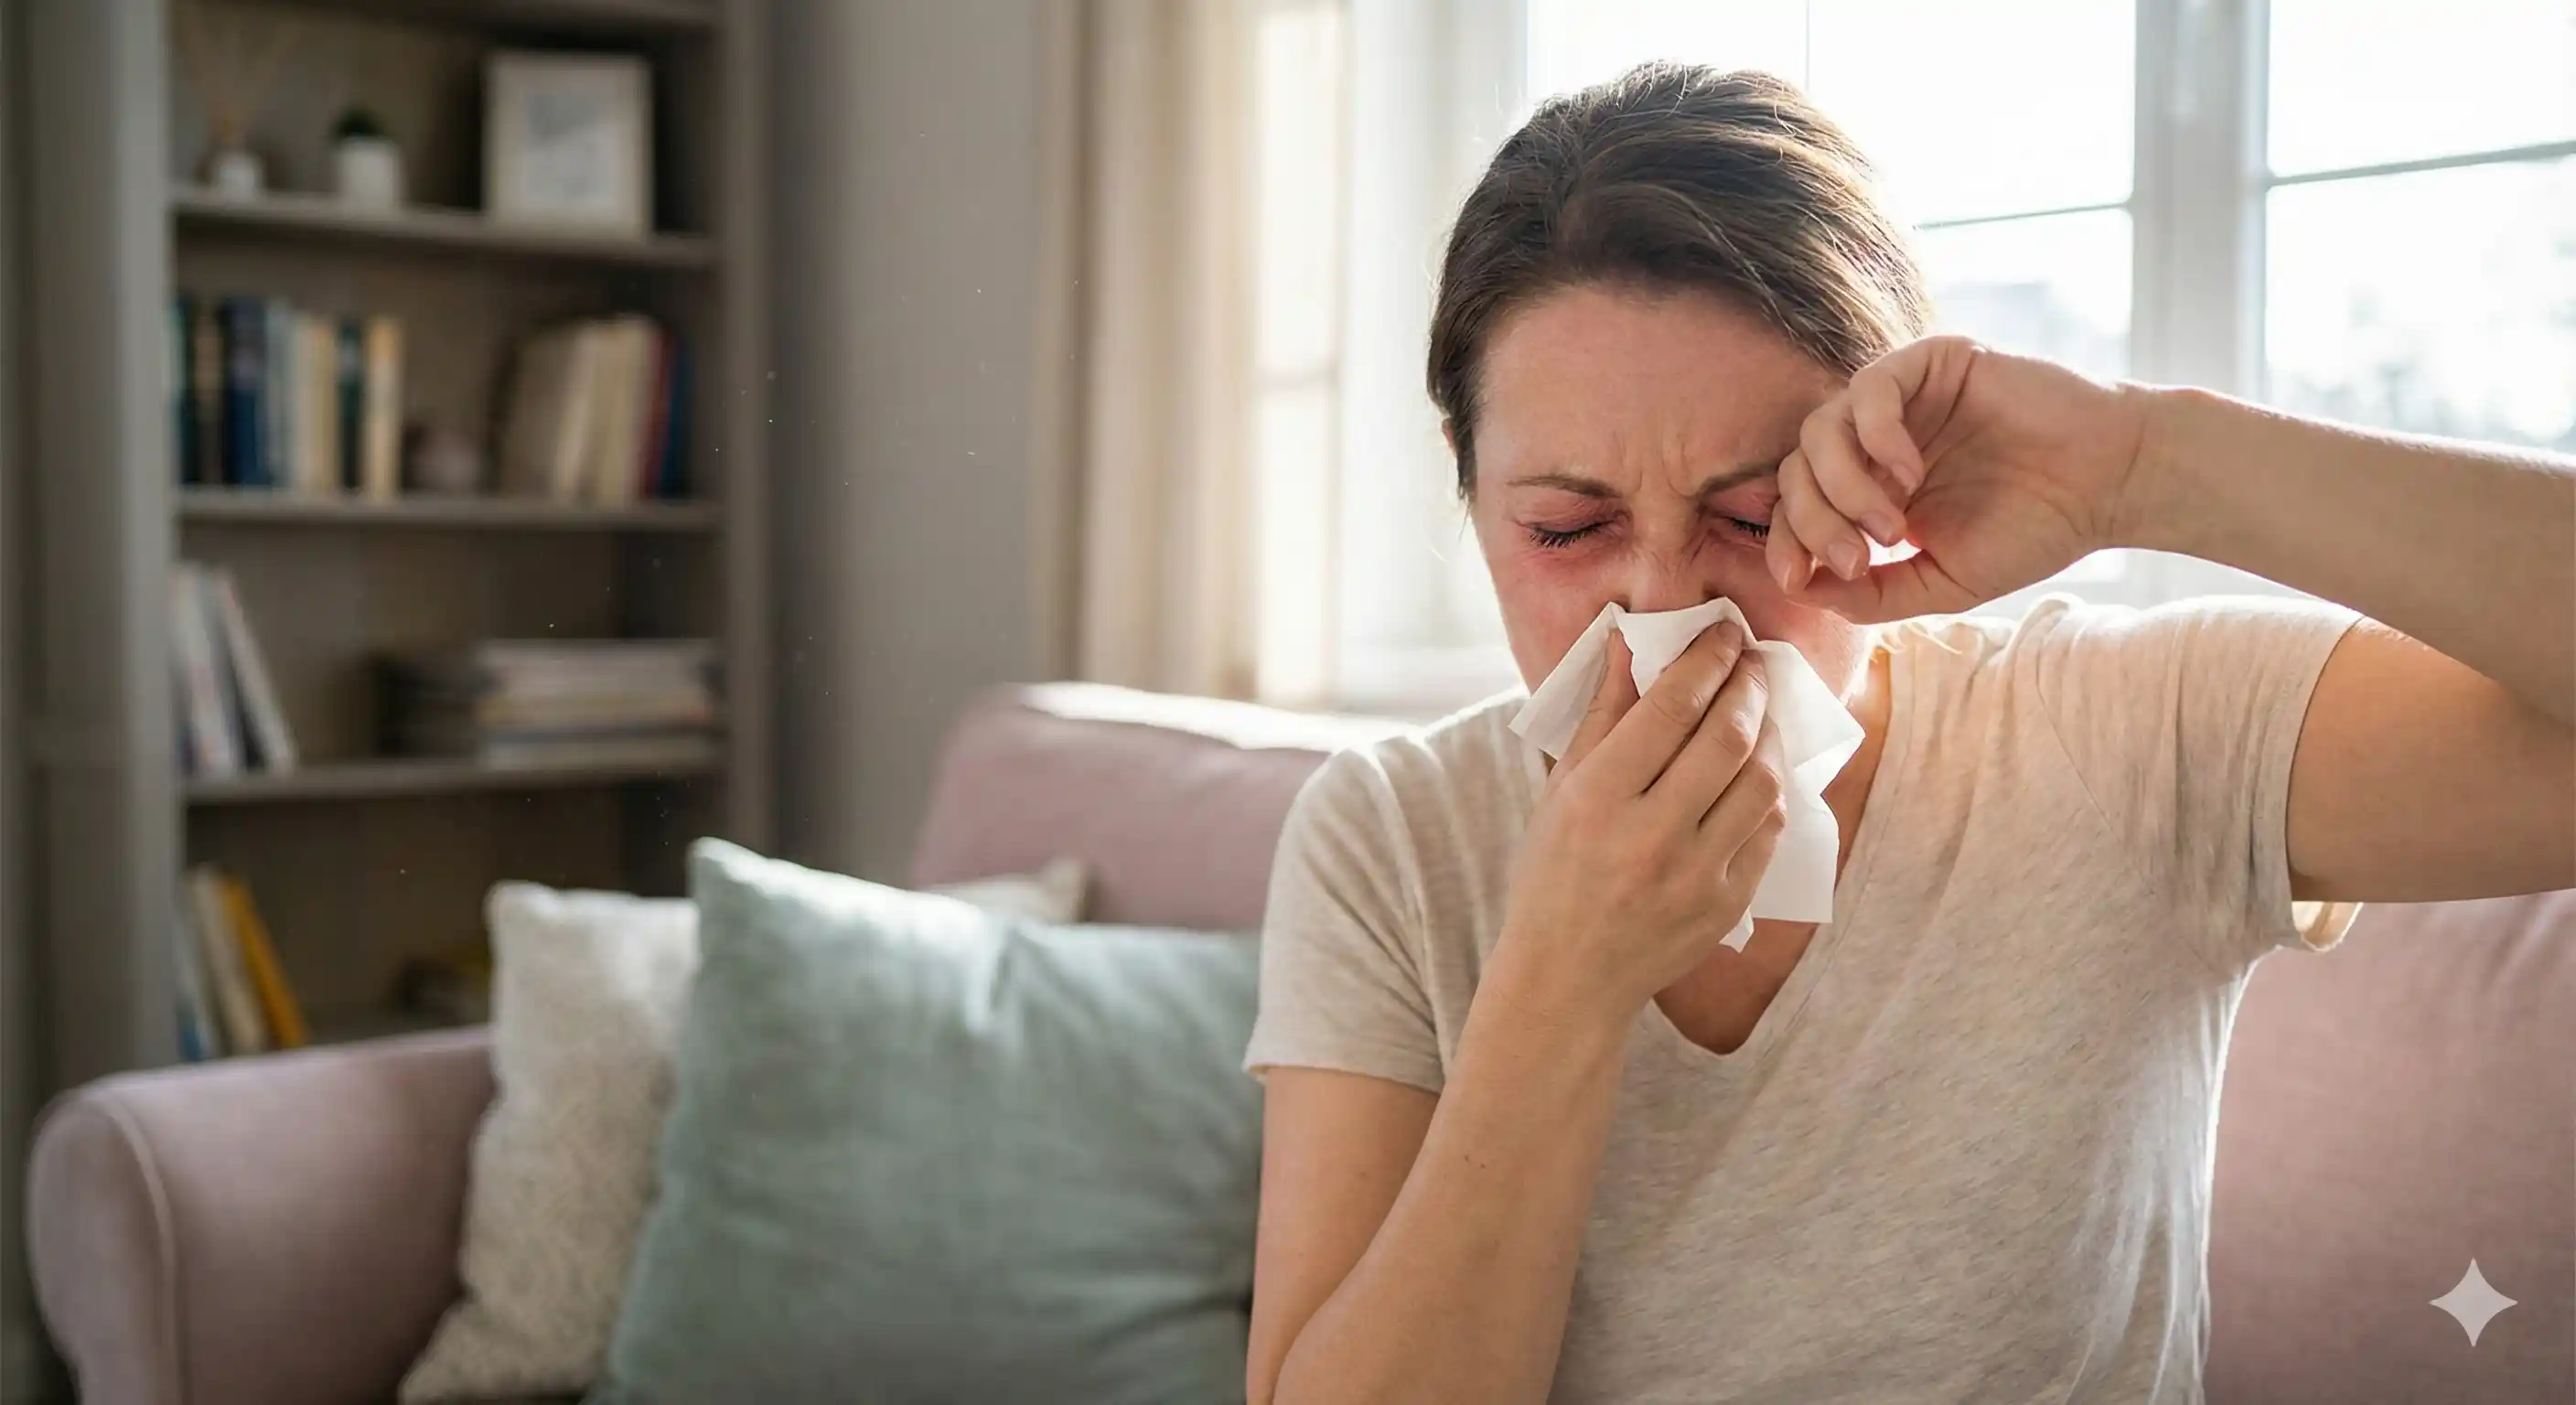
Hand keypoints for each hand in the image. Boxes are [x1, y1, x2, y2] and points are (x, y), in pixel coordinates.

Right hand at [1498, 622, 1787, 1023]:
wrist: (1568, 978)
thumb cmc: (1554, 874)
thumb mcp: (1561, 789)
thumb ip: (1603, 714)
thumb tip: (1629, 641)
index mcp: (1597, 798)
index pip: (1672, 708)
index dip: (1707, 660)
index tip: (1724, 633)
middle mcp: (1649, 835)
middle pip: (1728, 738)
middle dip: (1748, 685)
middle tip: (1751, 661)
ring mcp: (1694, 875)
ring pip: (1762, 782)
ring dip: (1770, 733)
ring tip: (1759, 711)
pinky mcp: (1726, 904)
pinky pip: (1769, 830)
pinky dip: (1770, 789)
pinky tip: (1758, 769)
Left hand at [1764, 335, 2151, 621]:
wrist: (2108, 485)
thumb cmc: (2034, 531)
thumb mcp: (1939, 581)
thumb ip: (1869, 593)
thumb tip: (1798, 587)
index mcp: (1871, 487)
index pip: (1796, 504)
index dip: (1785, 542)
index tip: (1800, 580)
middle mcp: (1876, 440)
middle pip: (1795, 469)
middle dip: (1814, 523)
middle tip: (1860, 560)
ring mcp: (1902, 399)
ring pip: (1819, 428)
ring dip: (1842, 487)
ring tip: (1893, 525)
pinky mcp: (1932, 362)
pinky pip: (1869, 387)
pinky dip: (1876, 436)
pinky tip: (1911, 473)